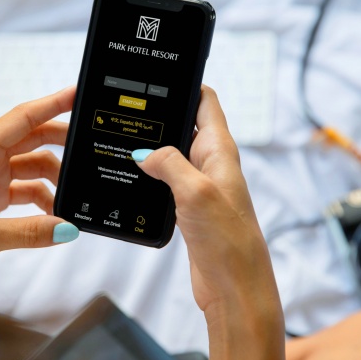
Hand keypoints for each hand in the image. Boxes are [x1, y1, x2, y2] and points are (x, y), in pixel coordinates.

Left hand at [0, 86, 79, 295]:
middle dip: (61, 141)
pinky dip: (44, 198)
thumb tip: (67, 228)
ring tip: (71, 199)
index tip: (77, 94)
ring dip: (54, 178)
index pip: (21, 119)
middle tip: (88, 149)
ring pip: (32, 163)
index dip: (51, 104)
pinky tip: (54, 216)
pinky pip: (27, 187)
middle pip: (31, 137)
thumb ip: (28, 232)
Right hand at [132, 85, 284, 359]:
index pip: (206, 101)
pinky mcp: (190, 206)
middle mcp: (212, 163)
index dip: (186, 84)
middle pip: (186, 124)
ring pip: (174, 153)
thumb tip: (145, 152)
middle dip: (162, 116)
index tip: (162, 74)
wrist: (234, 285)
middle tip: (132, 108)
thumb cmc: (229, 240)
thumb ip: (169, 163)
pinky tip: (135, 175)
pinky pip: (168, 179)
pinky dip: (152, 173)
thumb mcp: (195, 192)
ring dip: (155, 146)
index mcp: (220, 151)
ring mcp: (201, 185)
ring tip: (126, 139)